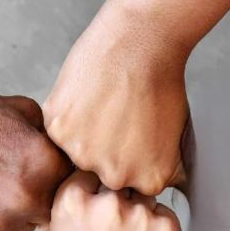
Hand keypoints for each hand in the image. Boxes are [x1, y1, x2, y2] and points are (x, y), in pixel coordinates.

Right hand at [0, 82, 71, 230]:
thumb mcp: (25, 112)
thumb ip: (54, 142)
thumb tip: (74, 158)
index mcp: (47, 168)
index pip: (71, 186)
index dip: (55, 176)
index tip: (36, 166)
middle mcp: (27, 202)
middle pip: (48, 211)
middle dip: (36, 196)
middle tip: (8, 176)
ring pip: (21, 228)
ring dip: (11, 213)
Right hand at [39, 169, 180, 230]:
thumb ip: (54, 201)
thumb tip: (61, 169)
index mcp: (72, 201)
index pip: (87, 170)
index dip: (92, 187)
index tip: (94, 204)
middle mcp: (107, 203)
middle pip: (117, 178)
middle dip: (116, 196)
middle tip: (114, 225)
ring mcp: (139, 215)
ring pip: (142, 193)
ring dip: (138, 210)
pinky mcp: (166, 228)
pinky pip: (162, 211)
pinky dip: (156, 226)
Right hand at [43, 5, 191, 196]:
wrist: (139, 43)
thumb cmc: (161, 82)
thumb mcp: (174, 136)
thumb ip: (153, 168)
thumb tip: (141, 184)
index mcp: (147, 181)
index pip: (128, 187)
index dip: (126, 162)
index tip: (127, 143)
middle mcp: (115, 176)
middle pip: (99, 175)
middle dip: (102, 151)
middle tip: (112, 120)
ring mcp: (83, 156)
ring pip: (74, 155)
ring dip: (80, 136)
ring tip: (99, 106)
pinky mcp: (59, 131)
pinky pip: (55, 133)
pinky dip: (65, 116)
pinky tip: (84, 98)